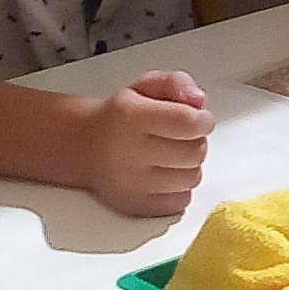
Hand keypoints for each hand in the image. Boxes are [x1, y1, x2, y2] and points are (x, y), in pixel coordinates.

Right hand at [72, 71, 211, 217]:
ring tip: (172, 155)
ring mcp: (131, 184)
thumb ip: (176, 83)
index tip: (200, 119)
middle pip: (194, 153)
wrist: (85, 147)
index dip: (203, 120)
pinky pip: (182, 201)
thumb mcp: (146, 85)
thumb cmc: (122, 115)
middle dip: (197, 141)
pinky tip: (165, 174)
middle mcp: (128, 153)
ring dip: (190, 166)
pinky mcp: (135, 206)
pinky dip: (180, 188)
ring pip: (191, 178)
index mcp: (130, 117)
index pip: (187, 123)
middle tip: (183, 136)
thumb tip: (199, 101)